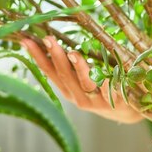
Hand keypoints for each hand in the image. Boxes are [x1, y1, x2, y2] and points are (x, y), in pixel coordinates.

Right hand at [21, 36, 142, 123]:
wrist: (125, 112)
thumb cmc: (99, 90)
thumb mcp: (81, 80)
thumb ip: (70, 65)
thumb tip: (52, 40)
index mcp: (68, 90)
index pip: (49, 72)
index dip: (38, 58)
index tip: (27, 41)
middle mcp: (79, 97)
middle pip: (65, 76)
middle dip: (56, 57)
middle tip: (48, 39)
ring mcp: (97, 101)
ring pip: (86, 84)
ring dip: (79, 68)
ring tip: (73, 54)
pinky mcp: (116, 101)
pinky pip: (111, 91)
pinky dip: (107, 83)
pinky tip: (105, 76)